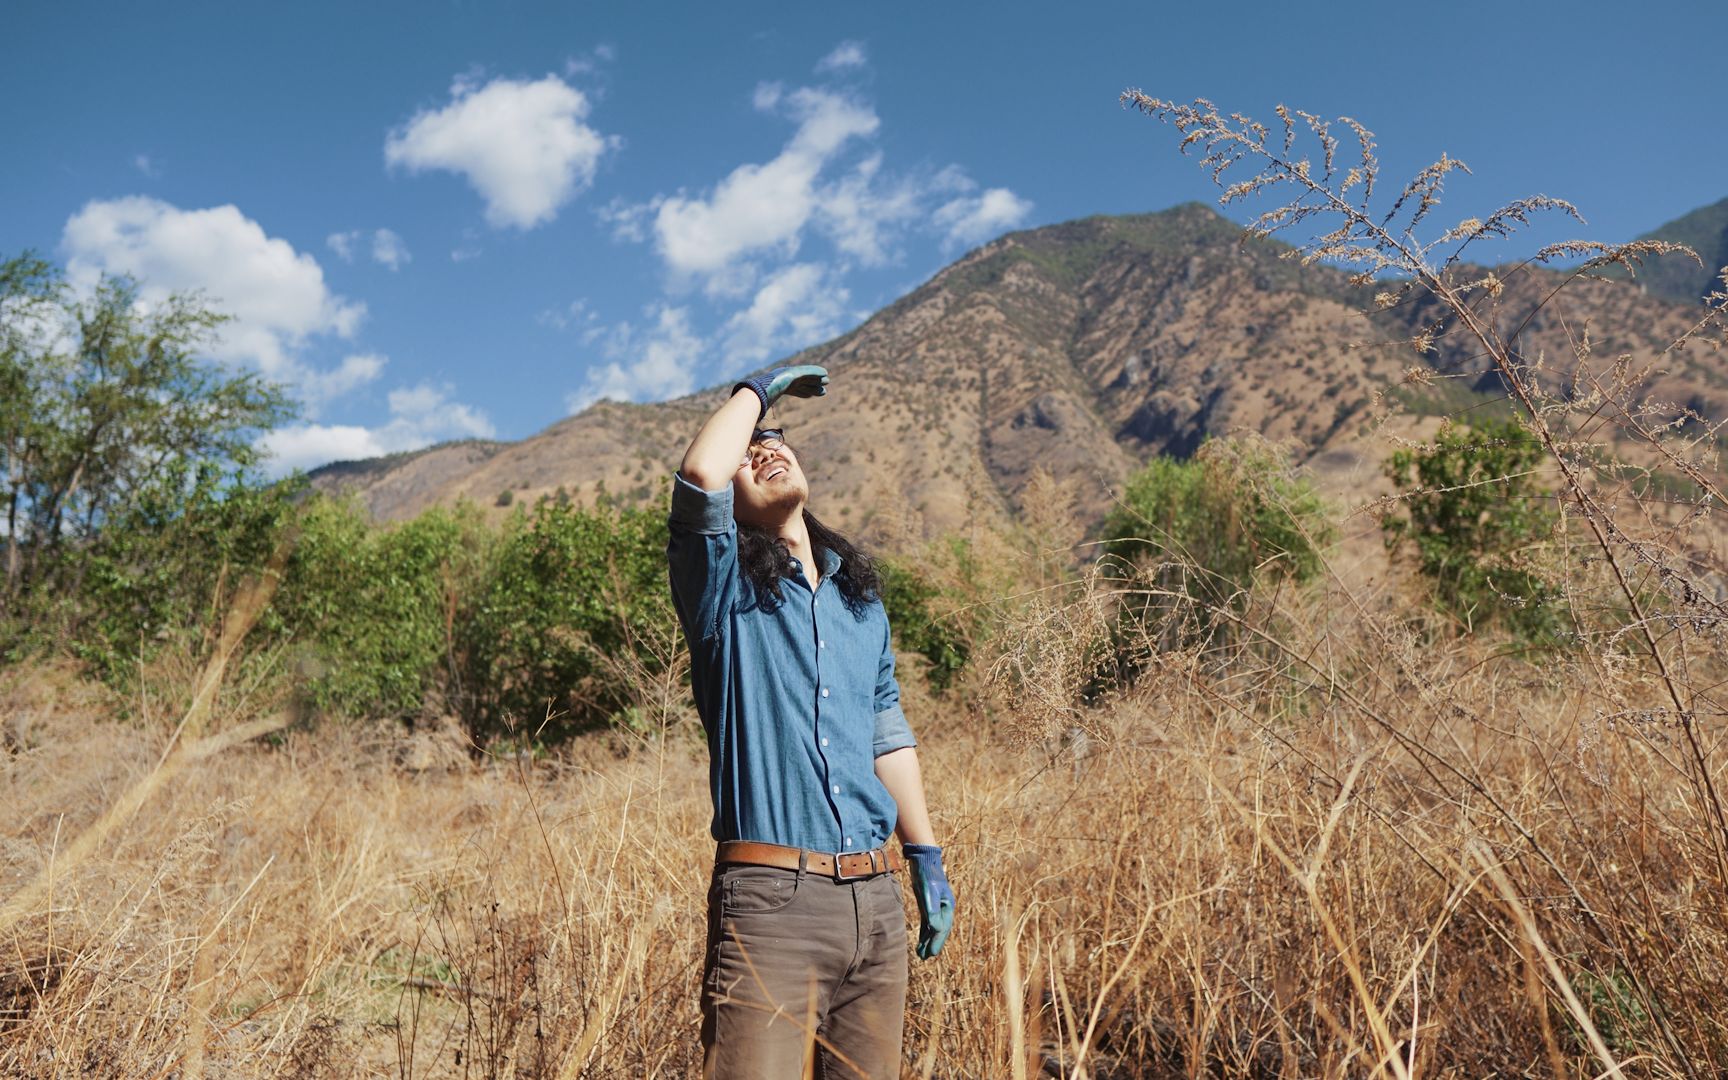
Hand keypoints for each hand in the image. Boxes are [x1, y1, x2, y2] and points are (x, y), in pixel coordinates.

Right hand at [733, 364, 828, 420]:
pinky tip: (824, 373)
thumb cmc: (756, 404)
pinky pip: (806, 371)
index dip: (802, 392)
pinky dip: (815, 371)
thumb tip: (754, 428)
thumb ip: (761, 416)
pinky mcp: (791, 372)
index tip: (810, 395)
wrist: (755, 395)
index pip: (792, 390)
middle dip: (811, 385)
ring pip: (805, 377)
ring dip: (816, 379)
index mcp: (777, 388)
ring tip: (826, 381)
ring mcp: (787, 375)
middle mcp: (783, 380)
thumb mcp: (761, 412)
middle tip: (823, 391)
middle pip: (800, 383)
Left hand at [902, 844, 954, 958]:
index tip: (931, 954)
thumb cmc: (926, 873)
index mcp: (947, 905)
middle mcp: (943, 907)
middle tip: (925, 958)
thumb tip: (934, 928)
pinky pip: (927, 921)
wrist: (923, 858)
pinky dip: (925, 931)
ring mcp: (936, 905)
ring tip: (922, 953)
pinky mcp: (927, 902)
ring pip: (932, 927)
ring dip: (928, 939)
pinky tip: (921, 939)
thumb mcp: (928, 892)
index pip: (941, 928)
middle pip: (939, 930)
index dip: (936, 942)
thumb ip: (932, 910)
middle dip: (932, 944)